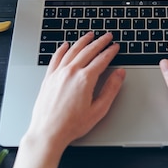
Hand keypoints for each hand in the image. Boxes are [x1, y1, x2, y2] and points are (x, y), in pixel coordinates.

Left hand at [8, 32, 124, 167]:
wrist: (48, 132)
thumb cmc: (72, 125)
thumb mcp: (98, 110)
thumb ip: (111, 89)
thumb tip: (119, 74)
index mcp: (85, 79)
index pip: (101, 59)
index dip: (110, 51)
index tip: (115, 46)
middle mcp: (71, 72)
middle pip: (88, 51)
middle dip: (100, 42)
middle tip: (107, 36)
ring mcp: (58, 73)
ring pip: (72, 50)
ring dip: (83, 41)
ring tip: (90, 35)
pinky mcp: (48, 77)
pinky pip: (56, 57)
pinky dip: (62, 49)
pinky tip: (65, 45)